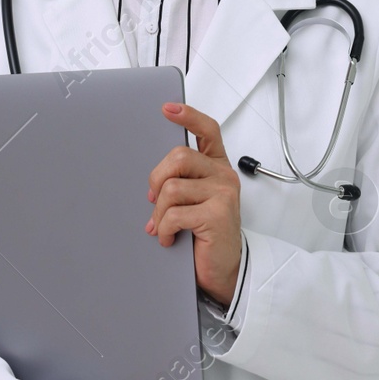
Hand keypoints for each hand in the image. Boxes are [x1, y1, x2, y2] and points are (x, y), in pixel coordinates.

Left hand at [147, 102, 241, 306]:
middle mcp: (224, 176)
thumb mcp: (194, 202)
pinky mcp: (218, 215)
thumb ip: (181, 183)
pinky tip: (169, 238)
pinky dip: (164, 229)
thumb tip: (154, 184)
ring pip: (172, 188)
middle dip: (157, 179)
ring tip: (164, 227)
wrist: (223, 271)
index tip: (168, 108)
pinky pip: (174, 213)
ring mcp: (223, 194)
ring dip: (160, 212)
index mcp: (217, 167)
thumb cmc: (205, 235)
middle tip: (154, 201)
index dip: (188, 116)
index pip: (208, 130)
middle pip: (179, 156)